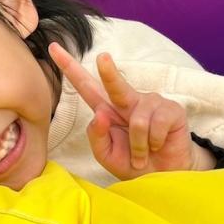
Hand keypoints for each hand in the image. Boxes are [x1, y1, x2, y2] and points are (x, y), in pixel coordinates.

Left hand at [49, 42, 212, 178]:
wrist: (164, 175)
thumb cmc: (132, 162)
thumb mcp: (106, 154)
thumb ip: (97, 137)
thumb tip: (100, 112)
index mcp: (107, 109)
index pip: (85, 86)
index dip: (70, 67)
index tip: (53, 48)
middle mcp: (127, 100)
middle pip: (114, 83)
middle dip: (108, 71)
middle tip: (102, 57)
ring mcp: (150, 102)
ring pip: (137, 122)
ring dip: (138, 146)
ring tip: (143, 154)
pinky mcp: (170, 109)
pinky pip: (155, 126)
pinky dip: (153, 143)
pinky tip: (157, 145)